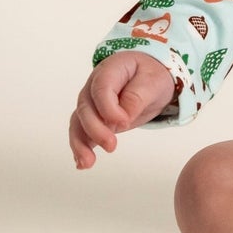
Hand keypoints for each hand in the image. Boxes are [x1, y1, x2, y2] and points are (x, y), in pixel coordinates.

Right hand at [70, 48, 176, 168]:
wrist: (151, 78)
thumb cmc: (152, 75)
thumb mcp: (153, 81)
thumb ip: (137, 97)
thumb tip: (123, 118)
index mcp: (111, 69)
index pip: (101, 87)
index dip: (108, 107)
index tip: (124, 122)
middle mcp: (95, 85)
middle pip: (86, 107)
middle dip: (95, 129)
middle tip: (111, 146)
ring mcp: (91, 102)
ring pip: (79, 121)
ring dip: (80, 143)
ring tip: (87, 163)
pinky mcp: (94, 118)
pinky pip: (81, 131)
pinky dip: (80, 147)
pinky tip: (82, 163)